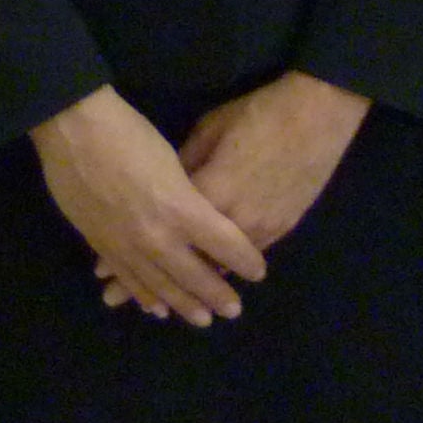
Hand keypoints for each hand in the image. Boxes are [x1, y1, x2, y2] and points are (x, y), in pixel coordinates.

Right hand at [31, 84, 266, 326]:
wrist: (74, 131)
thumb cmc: (129, 134)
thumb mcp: (173, 158)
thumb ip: (190, 193)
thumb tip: (203, 215)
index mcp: (182, 209)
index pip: (225, 244)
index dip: (245, 260)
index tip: (258, 272)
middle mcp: (158, 236)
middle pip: (195, 275)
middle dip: (217, 294)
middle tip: (234, 310)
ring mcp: (127, 246)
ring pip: (161, 286)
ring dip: (184, 305)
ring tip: (202, 320)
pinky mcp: (102, 246)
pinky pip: (129, 279)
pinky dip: (144, 296)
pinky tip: (156, 308)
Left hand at [94, 72, 368, 307]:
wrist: (316, 113)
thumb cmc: (258, 114)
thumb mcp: (209, 132)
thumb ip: (184, 168)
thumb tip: (166, 190)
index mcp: (201, 196)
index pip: (161, 234)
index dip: (132, 254)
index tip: (106, 274)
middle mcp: (226, 222)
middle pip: (185, 264)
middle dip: (155, 286)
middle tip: (129, 306)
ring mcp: (257, 228)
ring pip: (217, 270)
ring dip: (192, 289)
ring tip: (171, 309)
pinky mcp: (281, 227)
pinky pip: (244, 261)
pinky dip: (223, 273)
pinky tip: (211, 285)